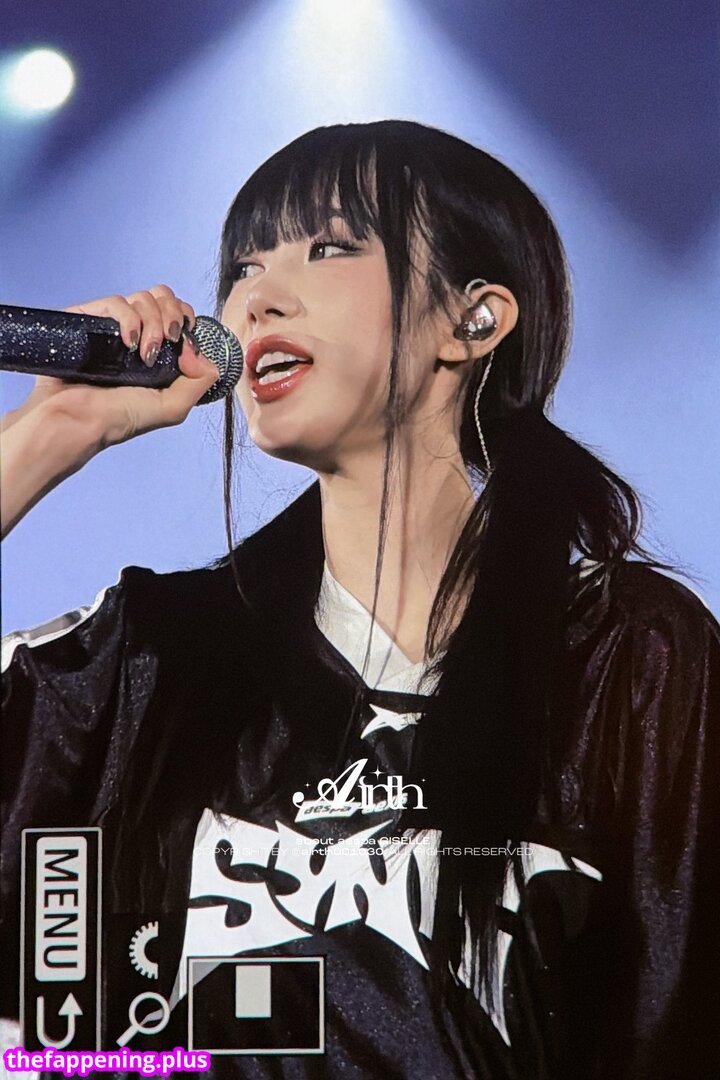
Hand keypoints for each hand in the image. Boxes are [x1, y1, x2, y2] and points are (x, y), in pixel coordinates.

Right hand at [1, 285, 221, 537]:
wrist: (78, 420)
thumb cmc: (120, 418)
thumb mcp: (173, 408)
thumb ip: (199, 382)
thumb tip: (198, 350)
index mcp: (157, 350)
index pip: (176, 312)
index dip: (184, 314)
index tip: (185, 331)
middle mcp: (136, 334)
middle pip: (162, 297)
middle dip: (171, 315)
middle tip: (167, 341)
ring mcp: (111, 326)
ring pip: (142, 298)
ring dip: (151, 322)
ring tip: (142, 353)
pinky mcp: (88, 320)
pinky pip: (116, 301)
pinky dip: (128, 317)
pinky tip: (128, 341)